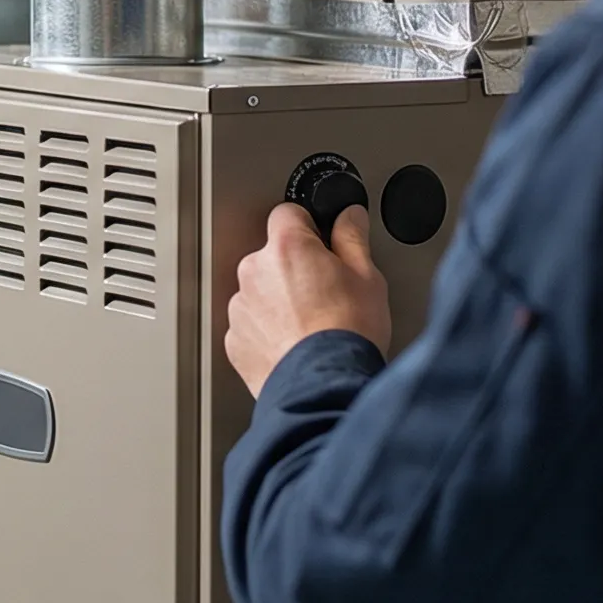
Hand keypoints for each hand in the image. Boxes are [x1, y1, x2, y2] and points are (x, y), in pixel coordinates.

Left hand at [225, 203, 392, 398]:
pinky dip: (267, 331)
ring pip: (259, 292)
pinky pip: (251, 325)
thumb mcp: (367, 277)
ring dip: (278, 301)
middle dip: (294, 268)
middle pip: (272, 255)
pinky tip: (294, 343)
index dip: (308, 227)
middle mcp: (255, 271)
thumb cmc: (348, 335)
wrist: (324, 388)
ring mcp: (240, 307)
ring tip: (311, 325)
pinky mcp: (235, 340)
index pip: (288, 213)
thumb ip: (353, 238)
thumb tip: (349, 217)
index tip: (321, 241)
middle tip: (325, 292)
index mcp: (287, 247)